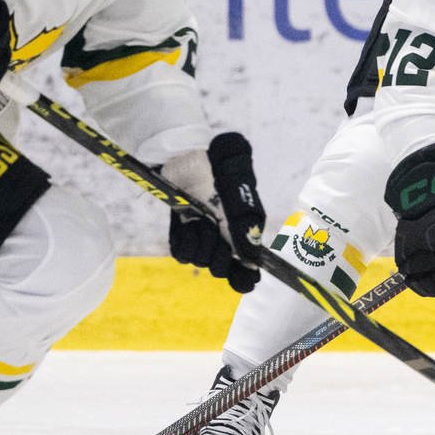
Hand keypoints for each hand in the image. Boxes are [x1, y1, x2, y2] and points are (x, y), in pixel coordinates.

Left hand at [165, 132, 265, 292]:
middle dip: (219, 255)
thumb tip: (252, 259)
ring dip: (200, 243)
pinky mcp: (182, 232)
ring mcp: (203, 236)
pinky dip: (184, 241)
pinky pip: (181, 253)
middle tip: (216, 231)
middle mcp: (225, 238)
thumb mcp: (239, 192)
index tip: (244, 280)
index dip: (245, 279)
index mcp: (244, 231)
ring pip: (200, 261)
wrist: (188, 153)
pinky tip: (188, 224)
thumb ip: (246, 222)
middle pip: (222, 269)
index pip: (247, 269)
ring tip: (200, 220)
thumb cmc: (219, 168)